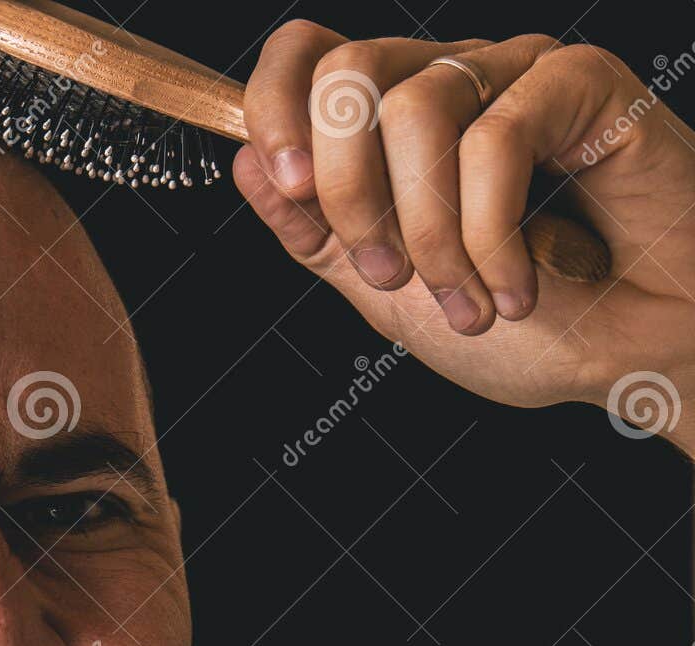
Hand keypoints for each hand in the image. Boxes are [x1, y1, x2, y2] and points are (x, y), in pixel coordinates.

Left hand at [233, 22, 694, 452]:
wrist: (638, 357)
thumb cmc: (525, 325)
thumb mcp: (387, 292)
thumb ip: (313, 232)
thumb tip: (239, 160)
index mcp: (391, 125)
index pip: (308, 57)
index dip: (275, 108)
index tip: (290, 190)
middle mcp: (449, 82)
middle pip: (348, 73)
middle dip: (351, 191)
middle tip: (388, 273)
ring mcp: (516, 76)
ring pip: (416, 106)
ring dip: (430, 230)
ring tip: (468, 299)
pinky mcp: (583, 84)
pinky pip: (496, 137)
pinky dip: (493, 234)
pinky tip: (520, 286)